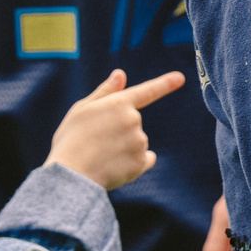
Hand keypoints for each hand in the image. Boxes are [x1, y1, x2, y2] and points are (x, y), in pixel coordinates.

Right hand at [47, 69, 183, 190]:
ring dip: (123, 148)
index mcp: (119, 103)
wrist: (70, 176)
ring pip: (136, 143)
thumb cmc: (70, 140)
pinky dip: (134, 164)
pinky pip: (144, 160)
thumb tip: (121, 74)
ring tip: (100, 156)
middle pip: (132, 123)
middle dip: (119, 131)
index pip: (147, 91)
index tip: (180, 78)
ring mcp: (139, 142)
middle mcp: (133, 120)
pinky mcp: (140, 163)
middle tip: (94, 141)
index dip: (165, 84)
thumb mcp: (81, 110)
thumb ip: (105, 92)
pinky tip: (115, 168)